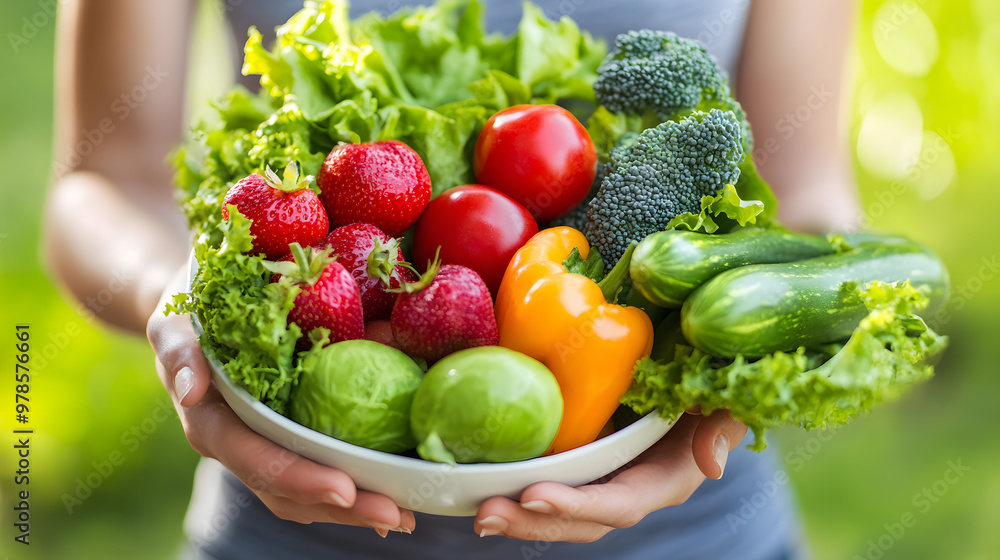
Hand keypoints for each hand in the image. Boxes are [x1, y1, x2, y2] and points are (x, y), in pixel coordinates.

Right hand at [146, 266, 414, 536]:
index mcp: (213, 425)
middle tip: (396, 514)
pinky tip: (396, 496)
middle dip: (342, 508)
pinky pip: (319, 472)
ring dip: (356, 510)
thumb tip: (192, 391)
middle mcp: (239, 447)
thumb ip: (179, 351)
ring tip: (406, 516)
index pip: (257, 460)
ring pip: (306, 496)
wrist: (196, 311)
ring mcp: (263, 448)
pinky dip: (356, 489)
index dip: (300, 478)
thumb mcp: (176, 322)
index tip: (345, 490)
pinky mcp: (287, 440)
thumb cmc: (190, 311)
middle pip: (289, 491)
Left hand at [473, 410, 747, 541]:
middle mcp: (627, 488)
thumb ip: (724, 426)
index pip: (620, 504)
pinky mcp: (578, 459)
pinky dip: (512, 482)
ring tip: (472, 507)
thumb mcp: (729, 400)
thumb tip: (712, 464)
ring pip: (555, 507)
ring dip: (514, 510)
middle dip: (533, 522)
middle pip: (578, 520)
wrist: (698, 373)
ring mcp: (600, 477)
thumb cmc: (716, 383)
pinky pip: (545, 477)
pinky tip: (474, 476)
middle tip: (485, 514)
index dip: (580, 506)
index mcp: (664, 480)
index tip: (537, 496)